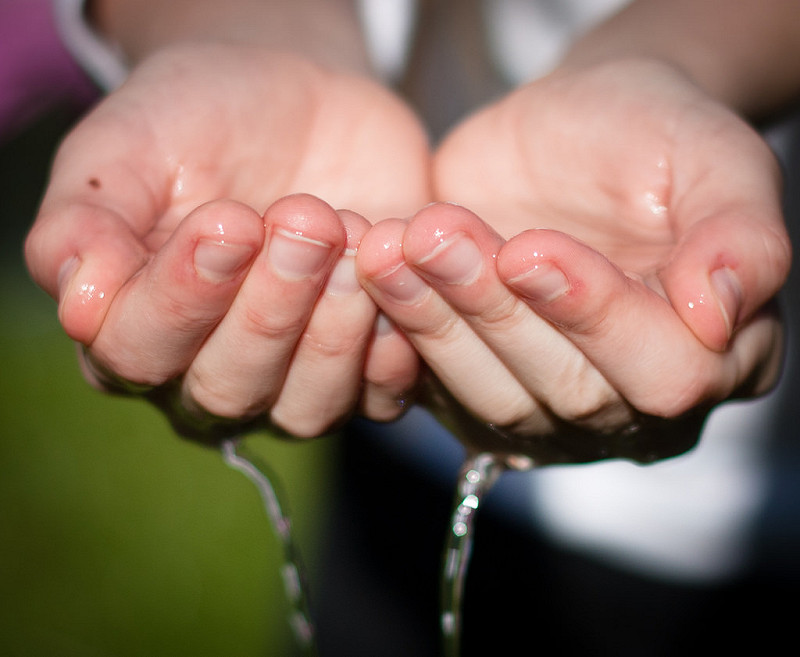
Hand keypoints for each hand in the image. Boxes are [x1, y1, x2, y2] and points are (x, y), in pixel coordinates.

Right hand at [25, 43, 429, 440]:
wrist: (296, 104)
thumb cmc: (198, 124)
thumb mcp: (126, 150)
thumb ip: (87, 222)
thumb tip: (78, 298)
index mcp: (134, 329)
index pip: (138, 352)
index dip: (181, 296)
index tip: (226, 221)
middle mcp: (209, 372)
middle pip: (229, 388)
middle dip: (271, 307)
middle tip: (303, 220)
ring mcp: (294, 377)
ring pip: (308, 405)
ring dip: (335, 327)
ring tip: (351, 233)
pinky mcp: (365, 363)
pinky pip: (382, 393)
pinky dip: (394, 342)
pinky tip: (395, 267)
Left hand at [358, 58, 789, 464]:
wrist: (579, 134)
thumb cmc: (655, 142)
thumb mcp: (718, 163)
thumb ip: (742, 237)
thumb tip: (721, 314)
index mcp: (714, 359)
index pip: (662, 371)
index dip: (594, 316)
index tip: (528, 247)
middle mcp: (631, 404)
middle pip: (565, 391)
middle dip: (493, 310)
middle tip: (436, 233)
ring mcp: (549, 408)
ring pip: (489, 394)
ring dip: (434, 320)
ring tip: (390, 245)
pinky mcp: (477, 388)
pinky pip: (434, 384)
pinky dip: (399, 328)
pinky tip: (371, 269)